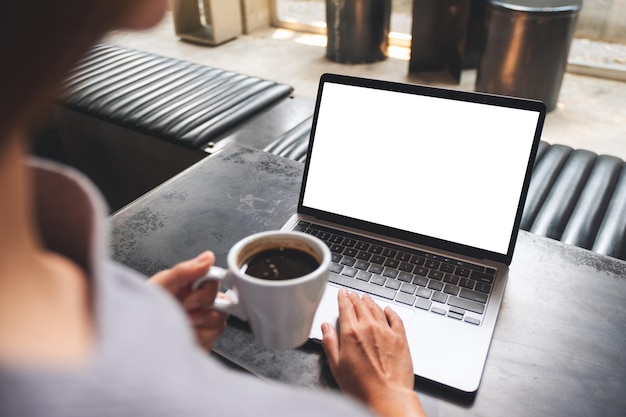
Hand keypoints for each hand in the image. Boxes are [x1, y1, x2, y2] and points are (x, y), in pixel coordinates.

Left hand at [149, 251, 227, 350]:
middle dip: (201, 308)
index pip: (216, 282)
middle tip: (184, 309)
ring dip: (198, 325)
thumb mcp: (161, 285)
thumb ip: (185, 270)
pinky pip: (212, 340)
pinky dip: (197, 339)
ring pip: (219, 323)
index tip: (192, 294)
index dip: (207, 289)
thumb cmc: (143, 310)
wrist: (136, 337)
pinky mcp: (203, 341)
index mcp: (191, 286)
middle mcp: (200, 304)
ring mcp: (202, 324)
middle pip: (223, 303)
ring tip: (181, 324)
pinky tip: (184, 335)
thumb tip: (207, 257)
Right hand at [321, 289, 426, 416]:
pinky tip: (388, 310)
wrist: (387, 397)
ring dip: (370, 302)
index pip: (345, 307)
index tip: (342, 292)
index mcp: (351, 333)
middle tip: (352, 294)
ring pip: (377, 309)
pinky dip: (390, 311)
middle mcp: (369, 328)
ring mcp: (386, 331)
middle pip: (361, 305)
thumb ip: (330, 343)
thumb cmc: (361, 386)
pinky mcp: (400, 338)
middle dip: (355, 298)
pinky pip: (396, 318)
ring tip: (366, 298)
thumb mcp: (336, 366)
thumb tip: (326, 328)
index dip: (343, 297)